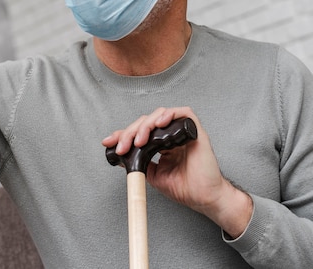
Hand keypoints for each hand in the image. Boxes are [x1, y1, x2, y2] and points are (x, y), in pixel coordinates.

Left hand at [102, 107, 252, 237]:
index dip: (123, 134)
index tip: (108, 142)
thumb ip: (141, 163)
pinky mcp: (195, 131)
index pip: (140, 131)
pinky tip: (159, 123)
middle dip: (130, 132)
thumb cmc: (185, 188)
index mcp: (162, 144)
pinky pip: (184, 112)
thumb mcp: (154, 175)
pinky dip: (169, 114)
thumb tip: (122, 157)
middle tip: (122, 146)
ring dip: (145, 125)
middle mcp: (171, 134)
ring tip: (139, 141)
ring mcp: (182, 131)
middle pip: (146, 121)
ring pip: (160, 114)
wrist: (204, 198)